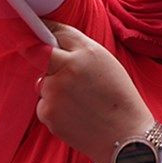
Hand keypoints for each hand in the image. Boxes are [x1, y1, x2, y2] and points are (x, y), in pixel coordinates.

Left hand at [36, 21, 154, 162]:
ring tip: (78, 100)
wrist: (125, 133)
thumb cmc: (118, 96)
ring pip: (43, 82)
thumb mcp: (106, 62)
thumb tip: (54, 45)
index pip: (58, 32)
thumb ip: (80, 52)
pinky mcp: (47, 112)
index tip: (39, 28)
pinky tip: (74, 113)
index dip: (47, 30)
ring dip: (53, 87)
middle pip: (39, 52)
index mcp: (87, 52)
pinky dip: (54, 107)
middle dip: (36, 52)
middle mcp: (68, 67)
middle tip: (38, 55)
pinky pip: (44, 103)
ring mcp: (55, 90)